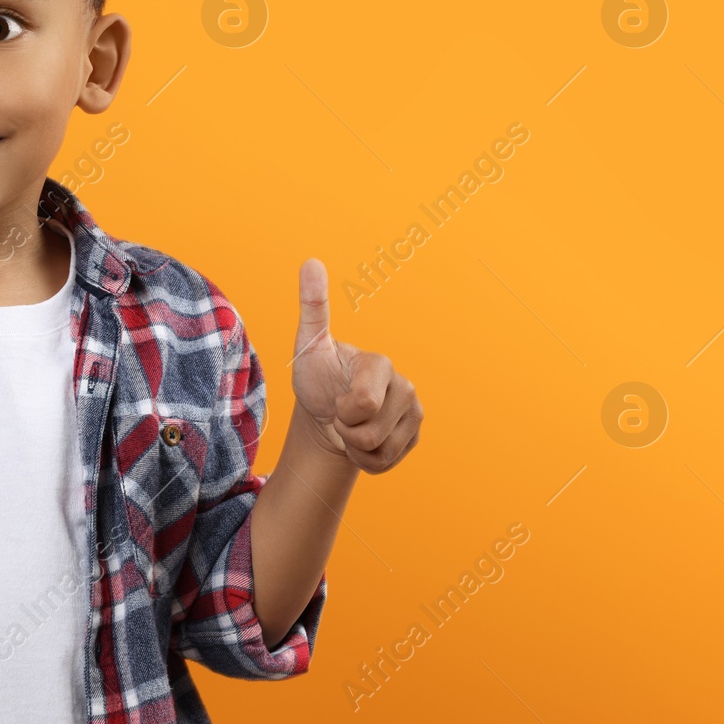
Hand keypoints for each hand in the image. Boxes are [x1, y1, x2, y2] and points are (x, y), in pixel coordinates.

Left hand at [291, 258, 422, 473]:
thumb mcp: (308, 346)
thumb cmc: (317, 378)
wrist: (325, 416)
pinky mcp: (414, 436)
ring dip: (354, 447)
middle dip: (346, 430)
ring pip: (379, 450)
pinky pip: (387, 463)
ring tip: (351, 426)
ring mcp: (414, 412)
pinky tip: (362, 442)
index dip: (341, 411)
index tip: (336, 396)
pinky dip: (366, 460)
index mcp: (380, 364)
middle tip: (340, 412)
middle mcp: (404, 386)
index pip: (364, 405)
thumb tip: (311, 261)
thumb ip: (313, 307)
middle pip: (370, 432)